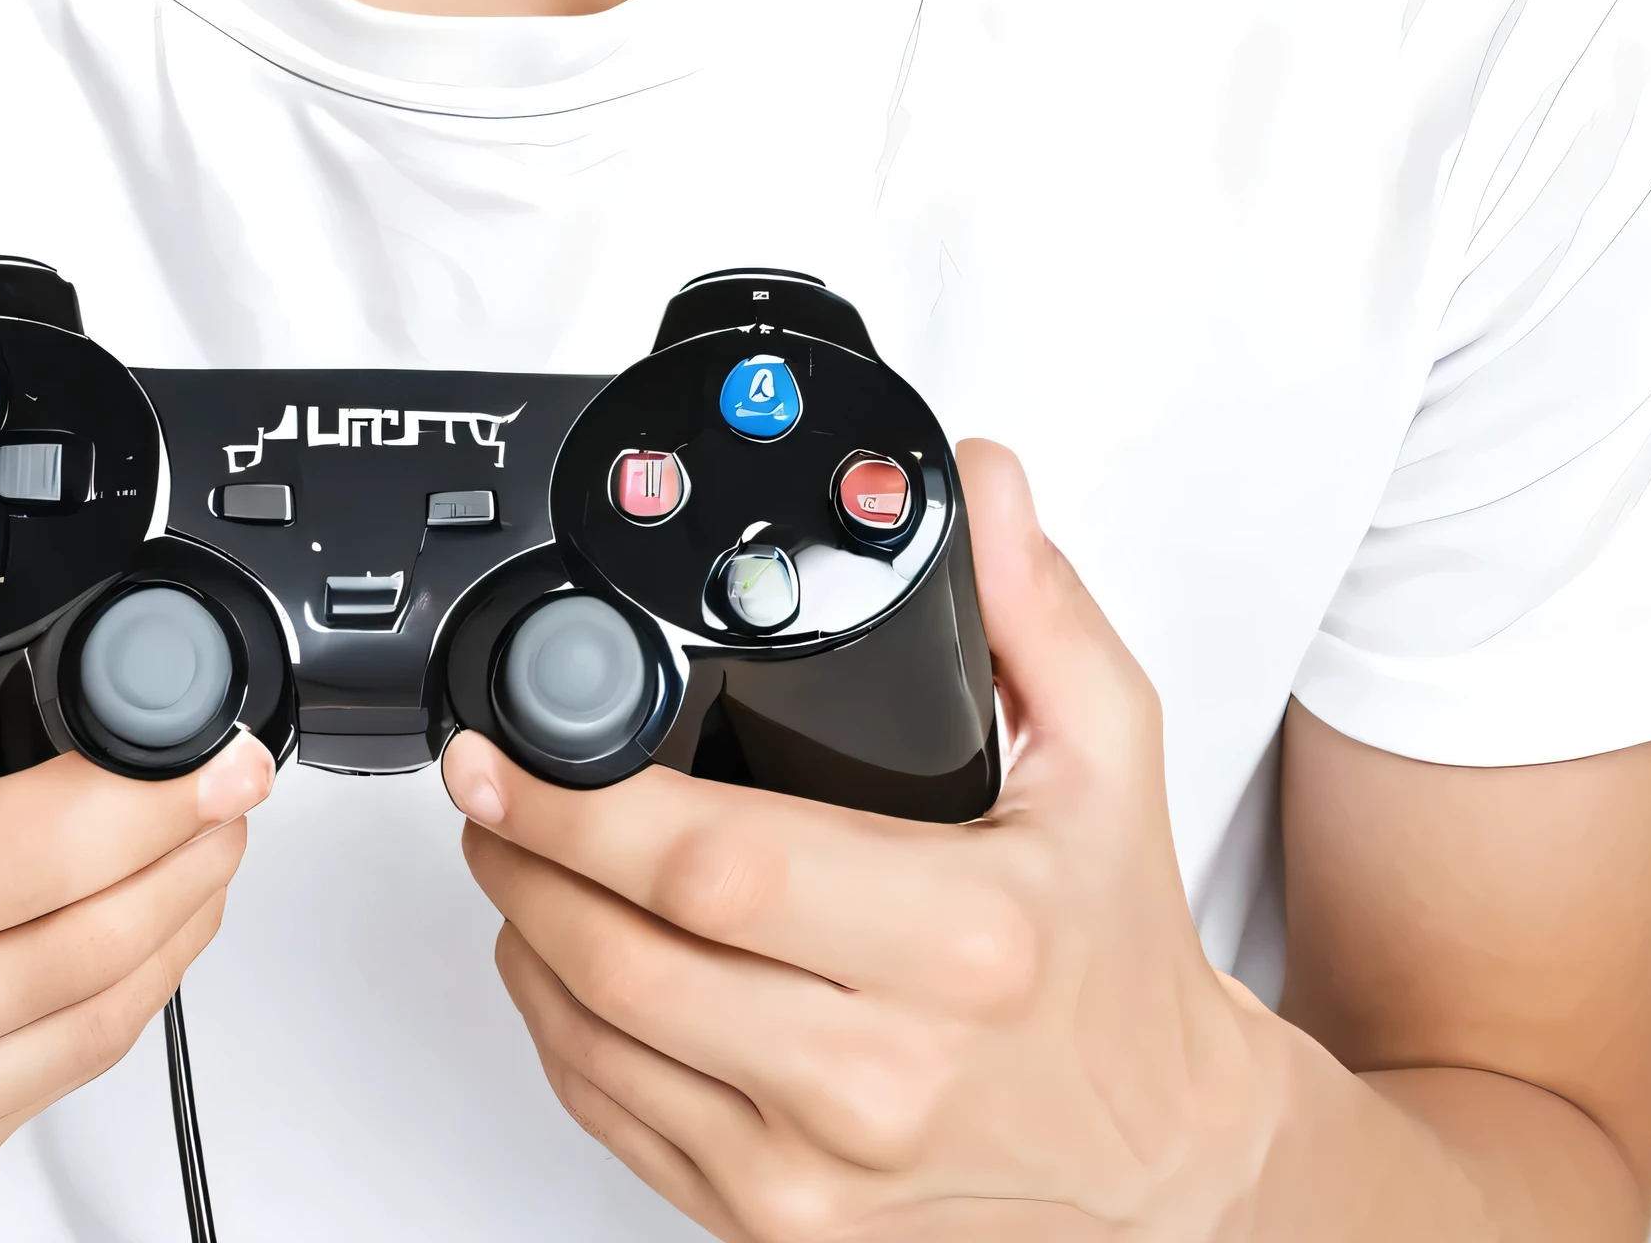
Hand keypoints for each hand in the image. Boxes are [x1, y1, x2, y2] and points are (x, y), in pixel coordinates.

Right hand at [0, 349, 271, 1234]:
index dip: (85, 821)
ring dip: (168, 931)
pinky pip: (39, 1098)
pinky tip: (142, 922)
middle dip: (168, 864)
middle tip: (233, 777)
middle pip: (30, 968)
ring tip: (212, 833)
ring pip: (61, 1043)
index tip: (190, 752)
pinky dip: (115, 1005)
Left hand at [447, 440, 1298, 1241]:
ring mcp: (819, 1174)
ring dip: (524, 939)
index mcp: (958, 943)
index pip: (716, 868)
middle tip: (490, 785)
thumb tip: (981, 483)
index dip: (582, 805)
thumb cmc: (1119, 967)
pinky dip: (561, 1035)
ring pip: (598, 1047)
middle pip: (627, 960)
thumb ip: (1033, 608)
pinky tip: (559, 962)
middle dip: (525, 858)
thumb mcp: (1111, 759)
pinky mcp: (780, 1232)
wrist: (1160, 1166)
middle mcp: (880, 1075)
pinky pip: (618, 1124)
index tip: (513, 749)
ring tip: (512, 853)